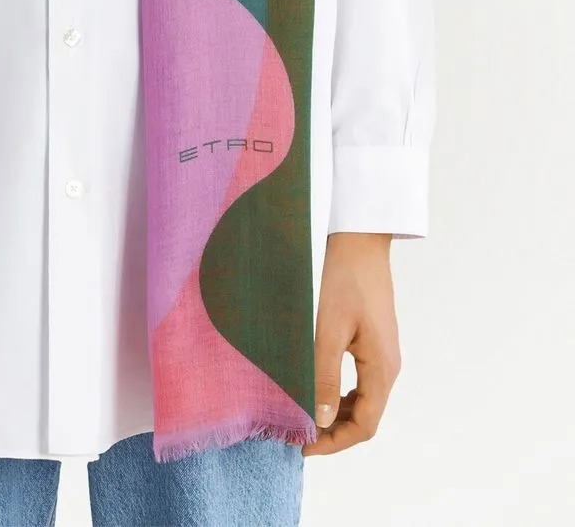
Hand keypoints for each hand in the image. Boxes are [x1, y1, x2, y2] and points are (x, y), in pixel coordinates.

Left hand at [302, 231, 400, 456]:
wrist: (359, 240)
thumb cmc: (343, 279)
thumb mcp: (327, 330)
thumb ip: (324, 377)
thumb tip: (322, 421)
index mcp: (381, 367)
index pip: (365, 425)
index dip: (335, 443)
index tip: (304, 447)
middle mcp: (388, 365)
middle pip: (367, 417)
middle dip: (335, 432)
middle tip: (299, 434)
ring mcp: (383, 353)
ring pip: (364, 400)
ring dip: (337, 414)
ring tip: (304, 415)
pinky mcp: (374, 341)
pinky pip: (361, 381)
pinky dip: (341, 394)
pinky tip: (318, 389)